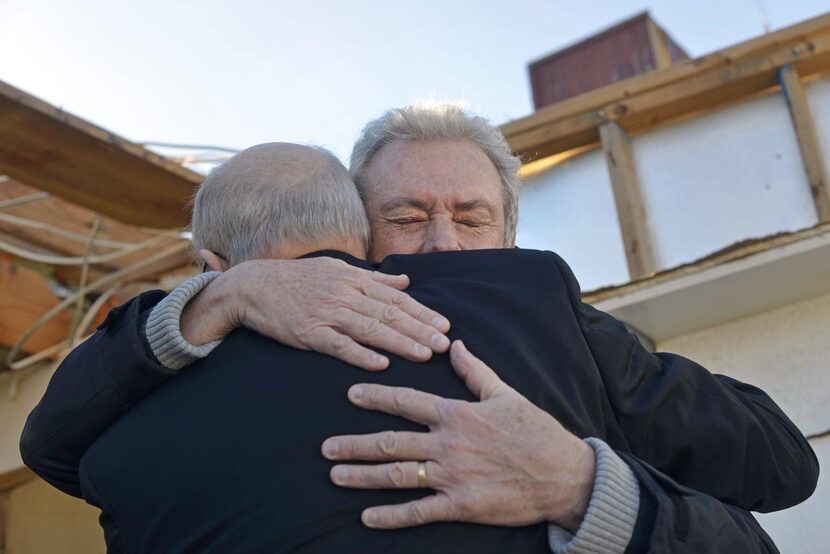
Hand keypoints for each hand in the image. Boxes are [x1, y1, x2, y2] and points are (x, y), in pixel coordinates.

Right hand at [180, 256, 450, 369]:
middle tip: (444, 344)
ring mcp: (326, 313)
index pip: (396, 298)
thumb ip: (373, 278)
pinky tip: (380, 364)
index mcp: (353, 279)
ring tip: (424, 354)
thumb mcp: (337, 269)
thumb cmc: (297, 278)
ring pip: (370, 329)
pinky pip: (338, 345)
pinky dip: (360, 354)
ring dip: (399, 342)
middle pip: (389, 314)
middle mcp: (344, 294)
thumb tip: (405, 280)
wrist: (252, 285)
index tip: (445, 326)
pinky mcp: (308, 333)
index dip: (422, 313)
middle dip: (419, 330)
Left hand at [322, 341, 595, 530]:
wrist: (563, 474)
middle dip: (354, 444)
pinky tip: (367, 517)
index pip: (406, 401)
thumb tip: (455, 345)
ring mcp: (452, 476)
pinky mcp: (461, 505)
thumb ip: (475, 371)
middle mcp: (448, 444)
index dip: (376, 396)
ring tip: (335, 474)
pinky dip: (391, 516)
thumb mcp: (506, 394)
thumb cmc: (535, 431)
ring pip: (397, 475)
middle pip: (391, 442)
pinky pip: (418, 511)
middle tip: (326, 447)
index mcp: (457, 414)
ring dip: (362, 475)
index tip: (351, 394)